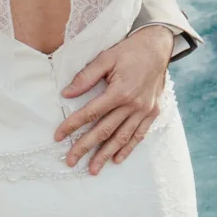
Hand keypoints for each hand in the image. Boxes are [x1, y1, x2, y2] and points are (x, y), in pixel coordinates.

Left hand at [55, 25, 172, 174]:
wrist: (157, 47)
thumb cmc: (129, 50)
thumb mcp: (106, 58)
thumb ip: (86, 77)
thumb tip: (66, 94)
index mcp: (119, 91)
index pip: (90, 113)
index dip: (73, 125)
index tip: (59, 136)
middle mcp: (133, 105)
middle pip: (104, 130)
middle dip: (85, 147)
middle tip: (70, 161)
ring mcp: (144, 111)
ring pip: (122, 138)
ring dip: (106, 155)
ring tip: (93, 169)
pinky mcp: (153, 113)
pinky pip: (139, 135)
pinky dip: (128, 148)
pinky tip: (117, 159)